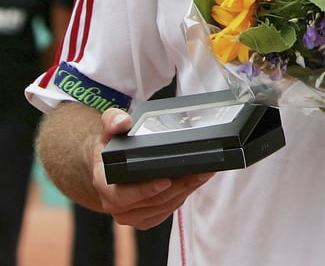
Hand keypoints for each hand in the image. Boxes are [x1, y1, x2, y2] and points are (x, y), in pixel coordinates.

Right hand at [91, 108, 213, 229]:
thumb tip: (122, 121)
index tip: (167, 180)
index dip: (146, 190)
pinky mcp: (146, 219)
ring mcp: (131, 215)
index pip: (123, 195)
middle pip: (153, 201)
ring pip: (165, 206)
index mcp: (104, 185)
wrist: (110, 168)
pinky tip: (196, 182)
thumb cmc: (112, 149)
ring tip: (204, 173)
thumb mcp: (109, 132)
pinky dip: (184, 195)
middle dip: (179, 186)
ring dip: (186, 190)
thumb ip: (113, 121)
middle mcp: (115, 205)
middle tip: (200, 171)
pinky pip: (168, 210)